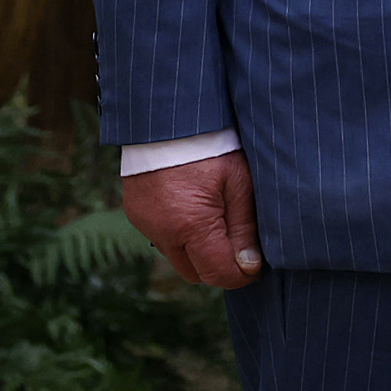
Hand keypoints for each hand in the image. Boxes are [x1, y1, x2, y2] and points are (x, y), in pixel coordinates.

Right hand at [121, 150, 262, 287]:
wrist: (169, 115)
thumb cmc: (211, 145)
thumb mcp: (238, 182)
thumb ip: (245, 228)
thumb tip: (250, 267)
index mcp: (191, 225)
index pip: (218, 275)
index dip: (241, 275)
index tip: (255, 264)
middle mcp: (162, 231)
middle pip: (195, 273)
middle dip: (217, 265)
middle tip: (236, 240)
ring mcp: (145, 223)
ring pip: (176, 257)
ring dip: (196, 250)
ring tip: (213, 217)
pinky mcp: (135, 213)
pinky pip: (161, 238)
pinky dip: (178, 234)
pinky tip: (191, 207)